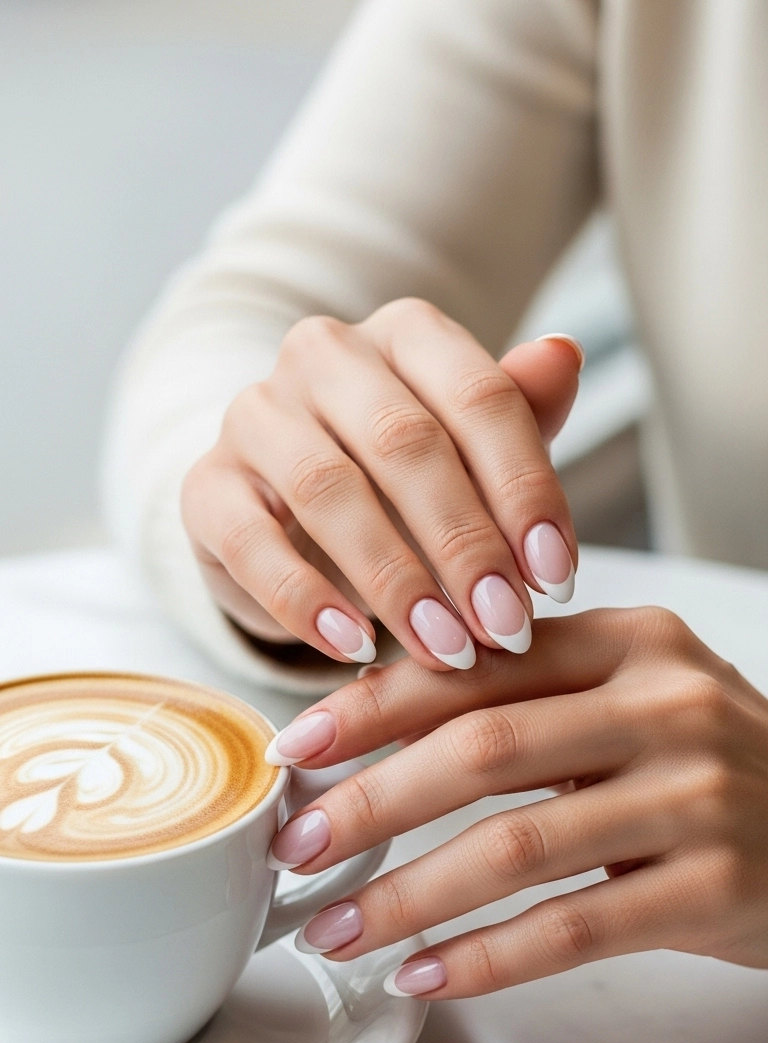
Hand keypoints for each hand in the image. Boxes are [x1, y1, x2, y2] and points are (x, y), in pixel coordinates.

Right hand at [181, 299, 581, 669]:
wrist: (289, 508)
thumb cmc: (402, 480)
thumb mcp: (472, 452)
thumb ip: (519, 413)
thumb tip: (564, 357)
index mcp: (405, 333)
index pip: (479, 397)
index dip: (524, 490)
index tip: (556, 577)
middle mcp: (324, 356)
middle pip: (406, 444)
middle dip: (465, 545)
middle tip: (504, 627)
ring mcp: (255, 416)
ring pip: (328, 491)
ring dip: (395, 580)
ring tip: (445, 647)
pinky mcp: (207, 487)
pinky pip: (253, 544)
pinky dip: (308, 602)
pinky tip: (356, 646)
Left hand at [265, 609, 767, 997]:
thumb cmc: (717, 769)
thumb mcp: (638, 700)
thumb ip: (532, 696)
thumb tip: (375, 721)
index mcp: (631, 644)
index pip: (476, 666)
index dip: (371, 707)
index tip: (296, 747)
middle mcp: (666, 705)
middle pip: (481, 750)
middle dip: (370, 803)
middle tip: (296, 847)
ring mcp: (697, 796)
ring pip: (516, 847)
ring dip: (407, 895)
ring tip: (336, 929)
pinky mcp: (716, 887)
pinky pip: (573, 928)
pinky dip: (485, 958)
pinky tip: (423, 976)